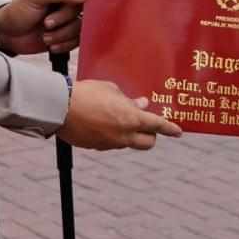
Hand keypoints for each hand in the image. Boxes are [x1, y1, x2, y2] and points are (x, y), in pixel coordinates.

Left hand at [0, 0, 85, 54]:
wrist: (8, 35)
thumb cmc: (19, 10)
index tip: (73, 7)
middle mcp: (70, 3)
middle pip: (85, 11)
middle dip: (64, 20)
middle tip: (46, 23)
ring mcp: (70, 20)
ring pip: (81, 28)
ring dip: (62, 35)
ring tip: (45, 36)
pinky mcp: (68, 36)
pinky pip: (78, 42)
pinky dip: (64, 45)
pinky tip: (51, 44)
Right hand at [58, 80, 182, 150]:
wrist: (60, 107)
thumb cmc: (88, 93)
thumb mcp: (112, 90)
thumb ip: (128, 100)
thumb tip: (140, 104)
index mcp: (131, 119)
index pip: (157, 126)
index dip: (170, 129)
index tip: (178, 131)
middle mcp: (124, 135)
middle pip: (147, 143)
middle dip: (151, 135)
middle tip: (147, 124)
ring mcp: (110, 144)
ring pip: (128, 143)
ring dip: (129, 133)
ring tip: (118, 117)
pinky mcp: (96, 147)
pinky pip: (111, 143)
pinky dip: (112, 135)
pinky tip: (102, 122)